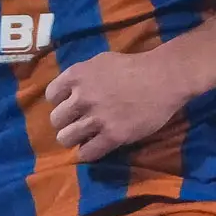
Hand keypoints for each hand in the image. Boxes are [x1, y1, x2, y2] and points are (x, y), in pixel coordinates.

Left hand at [44, 48, 201, 161]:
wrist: (164, 78)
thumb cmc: (134, 67)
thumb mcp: (100, 62)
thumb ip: (82, 76)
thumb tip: (67, 91)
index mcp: (77, 75)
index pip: (51, 96)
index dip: (60, 102)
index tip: (71, 105)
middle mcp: (82, 97)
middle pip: (56, 120)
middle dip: (66, 122)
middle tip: (79, 123)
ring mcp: (97, 118)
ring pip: (66, 138)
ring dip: (74, 139)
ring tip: (86, 137)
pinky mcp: (112, 136)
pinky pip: (87, 153)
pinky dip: (88, 153)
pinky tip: (95, 147)